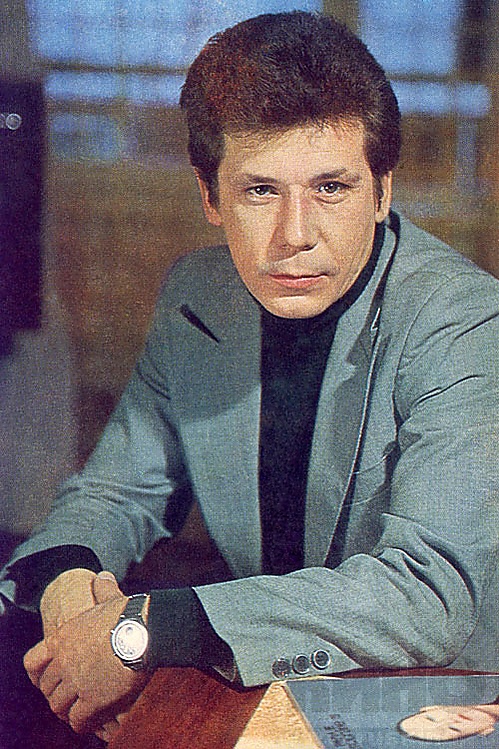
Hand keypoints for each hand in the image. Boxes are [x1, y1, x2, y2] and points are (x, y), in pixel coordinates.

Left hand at [24, 572, 150, 733]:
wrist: (144, 631)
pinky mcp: (92, 700)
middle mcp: (63, 662)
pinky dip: (85, 723)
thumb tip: (104, 575)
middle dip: (59, 694)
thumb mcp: (110, 598)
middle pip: (48, 688)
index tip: (55, 677)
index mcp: (62, 638)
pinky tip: (96, 719)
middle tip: (74, 696)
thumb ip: (103, 589)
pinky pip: (78, 721)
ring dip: (71, 710)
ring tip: (84, 710)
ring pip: (60, 707)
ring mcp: (76, 682)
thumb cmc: (130, 613)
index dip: (41, 673)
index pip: (33, 662)